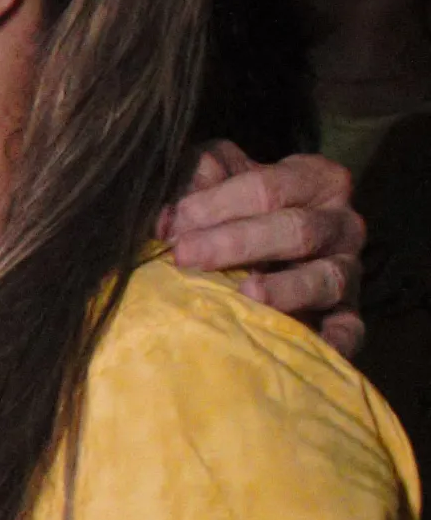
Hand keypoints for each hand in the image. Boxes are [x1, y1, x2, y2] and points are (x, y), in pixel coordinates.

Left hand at [160, 141, 364, 352]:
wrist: (273, 236)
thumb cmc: (241, 201)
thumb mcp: (222, 174)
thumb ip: (200, 177)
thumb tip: (169, 215)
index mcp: (318, 180)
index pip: (269, 187)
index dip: (218, 203)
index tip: (176, 221)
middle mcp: (343, 223)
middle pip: (296, 230)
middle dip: (236, 243)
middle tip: (185, 255)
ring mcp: (350, 270)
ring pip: (326, 278)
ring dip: (284, 289)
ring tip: (246, 294)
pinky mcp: (349, 312)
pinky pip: (350, 328)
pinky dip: (337, 340)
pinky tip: (315, 346)